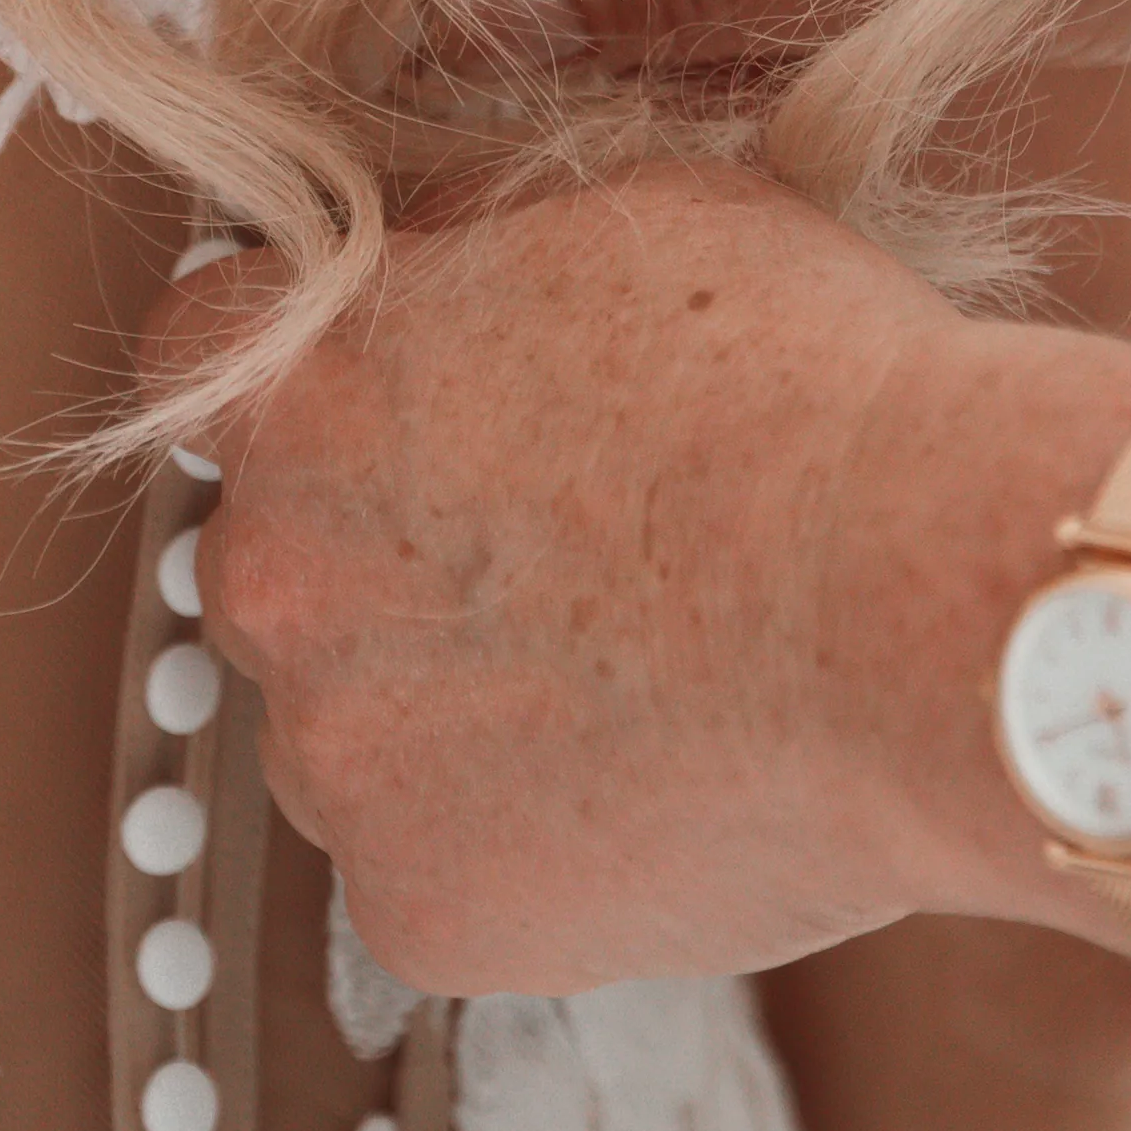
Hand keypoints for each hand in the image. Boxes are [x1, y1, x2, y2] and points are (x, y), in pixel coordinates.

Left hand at [144, 156, 1024, 998]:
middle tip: (568, 567)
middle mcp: (272, 575)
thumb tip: (446, 262)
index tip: (401, 396)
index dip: (313, 373)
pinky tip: (666, 797)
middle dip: (389, 557)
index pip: (204, 353)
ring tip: (647, 691)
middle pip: (283, 562)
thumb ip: (484, 248)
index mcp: (301, 389)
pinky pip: (440, 871)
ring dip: (450, 713)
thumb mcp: (633, 216)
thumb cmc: (812, 389)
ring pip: (354, 731)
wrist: (927, 613)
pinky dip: (529, 850)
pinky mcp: (418, 914)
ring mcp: (334, 761)